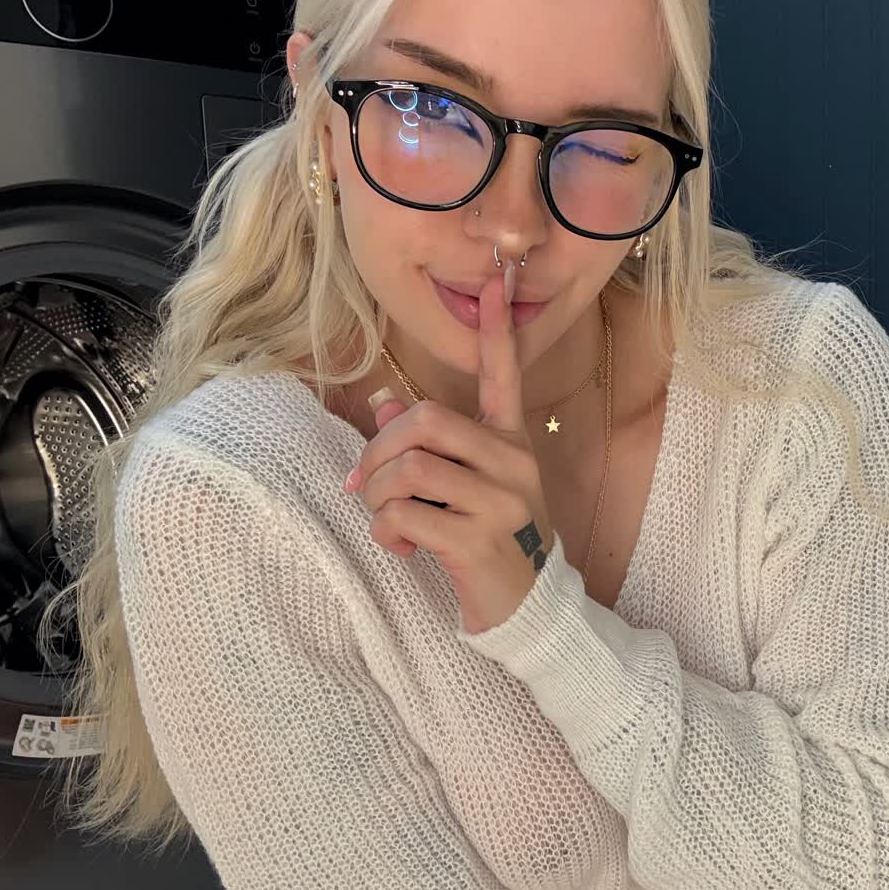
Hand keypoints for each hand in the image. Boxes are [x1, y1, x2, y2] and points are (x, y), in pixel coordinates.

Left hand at [345, 264, 557, 635]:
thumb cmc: (487, 539)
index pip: (504, 376)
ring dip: (375, 497)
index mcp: (510, 441)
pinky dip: (387, 533)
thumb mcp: (463, 487)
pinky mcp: (480, 540)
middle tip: (361, 483)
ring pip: (408, 470)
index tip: (497, 282)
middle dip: (376, 451)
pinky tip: (403, 548)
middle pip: (424, 421)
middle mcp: (513, 463)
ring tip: (385, 519)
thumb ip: (427, 445)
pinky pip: (405, 516)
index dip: (496, 331)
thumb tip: (384, 400)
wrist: (527, 608)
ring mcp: (502, 502)